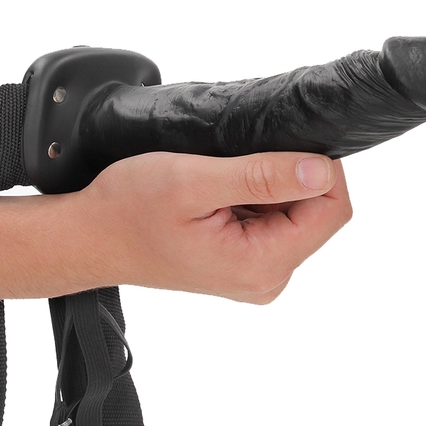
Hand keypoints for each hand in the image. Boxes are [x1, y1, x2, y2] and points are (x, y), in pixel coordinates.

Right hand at [80, 151, 351, 303]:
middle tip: (235, 166)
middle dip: (287, 179)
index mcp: (260, 264)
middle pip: (316, 214)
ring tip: (220, 184)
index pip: (332, 211)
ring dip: (267, 188)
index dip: (319, 169)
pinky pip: (272, 224)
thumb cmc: (129, 211)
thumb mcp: (193, 183)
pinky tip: (219, 197)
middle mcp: (266, 278)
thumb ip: (261, 177)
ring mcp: (256, 273)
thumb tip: (322, 170)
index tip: (278, 147)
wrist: (94, 239)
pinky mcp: (245, 264)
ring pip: (295, 216)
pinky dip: (255, 199)